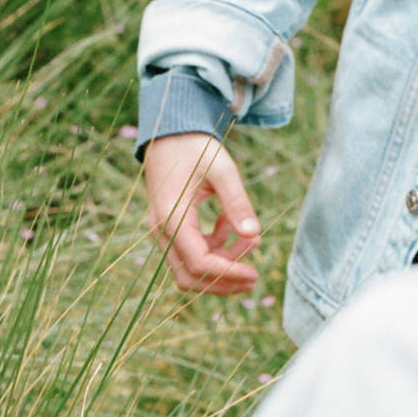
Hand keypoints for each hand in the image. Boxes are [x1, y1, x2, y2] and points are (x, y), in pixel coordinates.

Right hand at [143, 131, 260, 295]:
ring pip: (189, 269)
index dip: (228, 273)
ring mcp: (162, 232)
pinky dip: (214, 249)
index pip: (199, 263)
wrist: (169, 134)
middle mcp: (162, 230)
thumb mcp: (221, 169)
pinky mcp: (169, 229)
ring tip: (252, 244)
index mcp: (172, 217)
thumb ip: (237, 201)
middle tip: (255, 277)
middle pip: (190, 277)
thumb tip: (254, 234)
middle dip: (224, 282)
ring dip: (221, 266)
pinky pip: (190, 253)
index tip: (255, 273)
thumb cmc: (195, 147)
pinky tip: (231, 228)